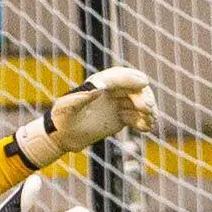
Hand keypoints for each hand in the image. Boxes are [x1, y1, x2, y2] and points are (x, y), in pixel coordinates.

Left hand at [13, 66, 155, 168]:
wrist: (63, 135)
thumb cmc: (62, 119)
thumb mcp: (68, 107)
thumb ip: (82, 96)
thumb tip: (100, 85)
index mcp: (99, 82)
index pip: (120, 76)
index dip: (132, 79)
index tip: (144, 83)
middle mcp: (111, 91)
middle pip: (134, 88)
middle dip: (144, 97)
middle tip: (147, 110)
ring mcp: (117, 103)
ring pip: (138, 103)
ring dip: (147, 111)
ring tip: (150, 122)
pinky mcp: (120, 116)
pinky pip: (137, 116)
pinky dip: (143, 121)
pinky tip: (145, 129)